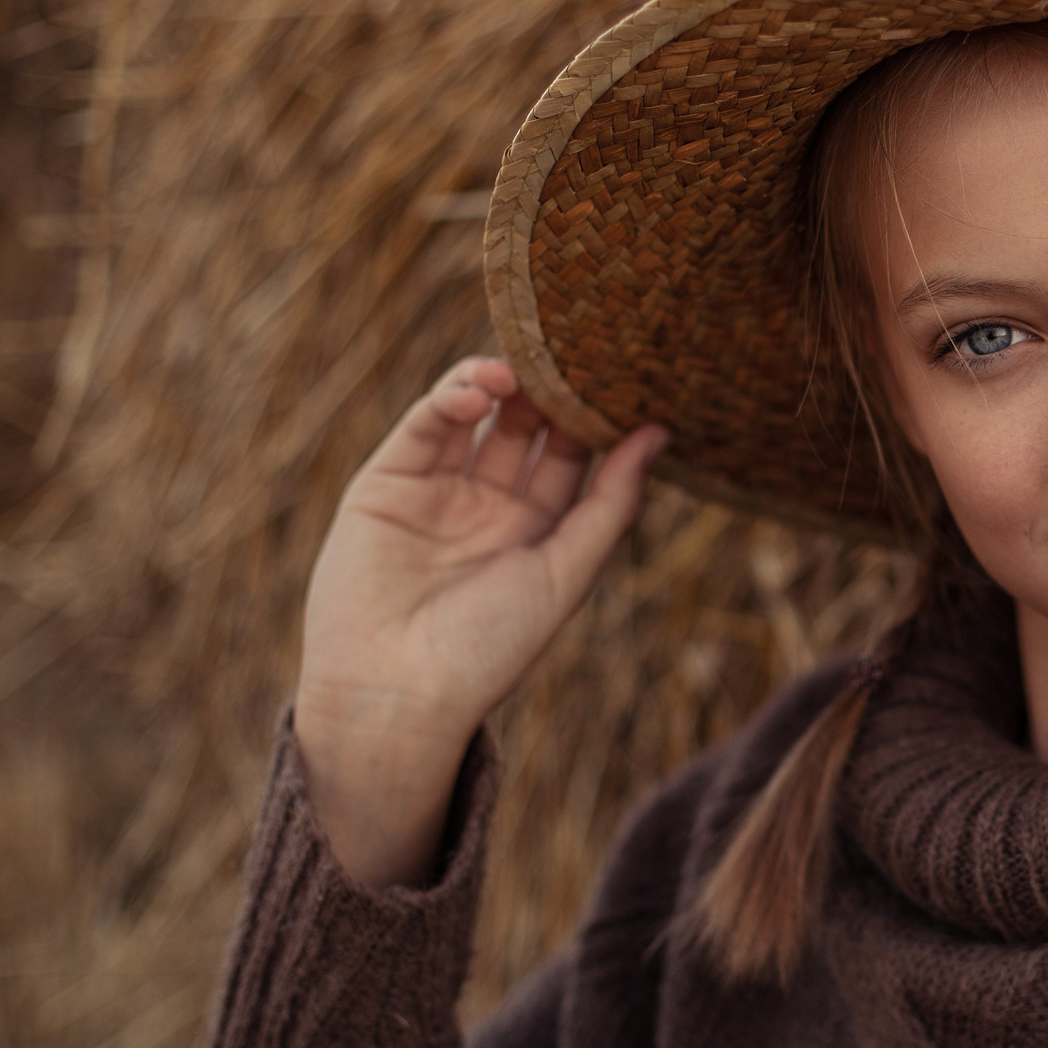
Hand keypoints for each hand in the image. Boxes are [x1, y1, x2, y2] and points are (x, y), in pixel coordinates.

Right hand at [293, 358, 666, 886]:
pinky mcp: (386, 481)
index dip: (595, 414)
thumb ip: (612, 502)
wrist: (394, 694)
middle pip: (529, 425)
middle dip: (550, 389)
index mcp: (539, 531)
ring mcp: (437, 490)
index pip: (575, 453)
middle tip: (573, 353)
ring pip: (477, 414)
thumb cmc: (490, 647)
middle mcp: (489, 505)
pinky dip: (452, 397)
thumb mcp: (566, 573)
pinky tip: (481, 390)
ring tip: (522, 368)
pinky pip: (425, 425)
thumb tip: (661, 433)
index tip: (623, 372)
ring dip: (502, 382)